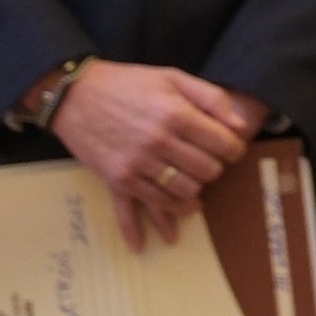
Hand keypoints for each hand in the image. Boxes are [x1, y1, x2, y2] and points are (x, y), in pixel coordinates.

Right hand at [51, 61, 261, 250]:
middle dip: (215, 169)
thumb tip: (240, 127)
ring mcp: (137, 165)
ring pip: (180, 193)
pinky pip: (138, 210)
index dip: (234, 149)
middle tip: (211, 164)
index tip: (232, 150)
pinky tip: (161, 239)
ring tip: (196, 188)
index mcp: (176, 114)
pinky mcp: (117, 180)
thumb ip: (211, 98)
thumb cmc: (129, 83)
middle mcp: (158, 142)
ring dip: (194, 195)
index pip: (222, 144)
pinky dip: (150, 227)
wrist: (76, 95)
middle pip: (205, 171)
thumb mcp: (174, 77)